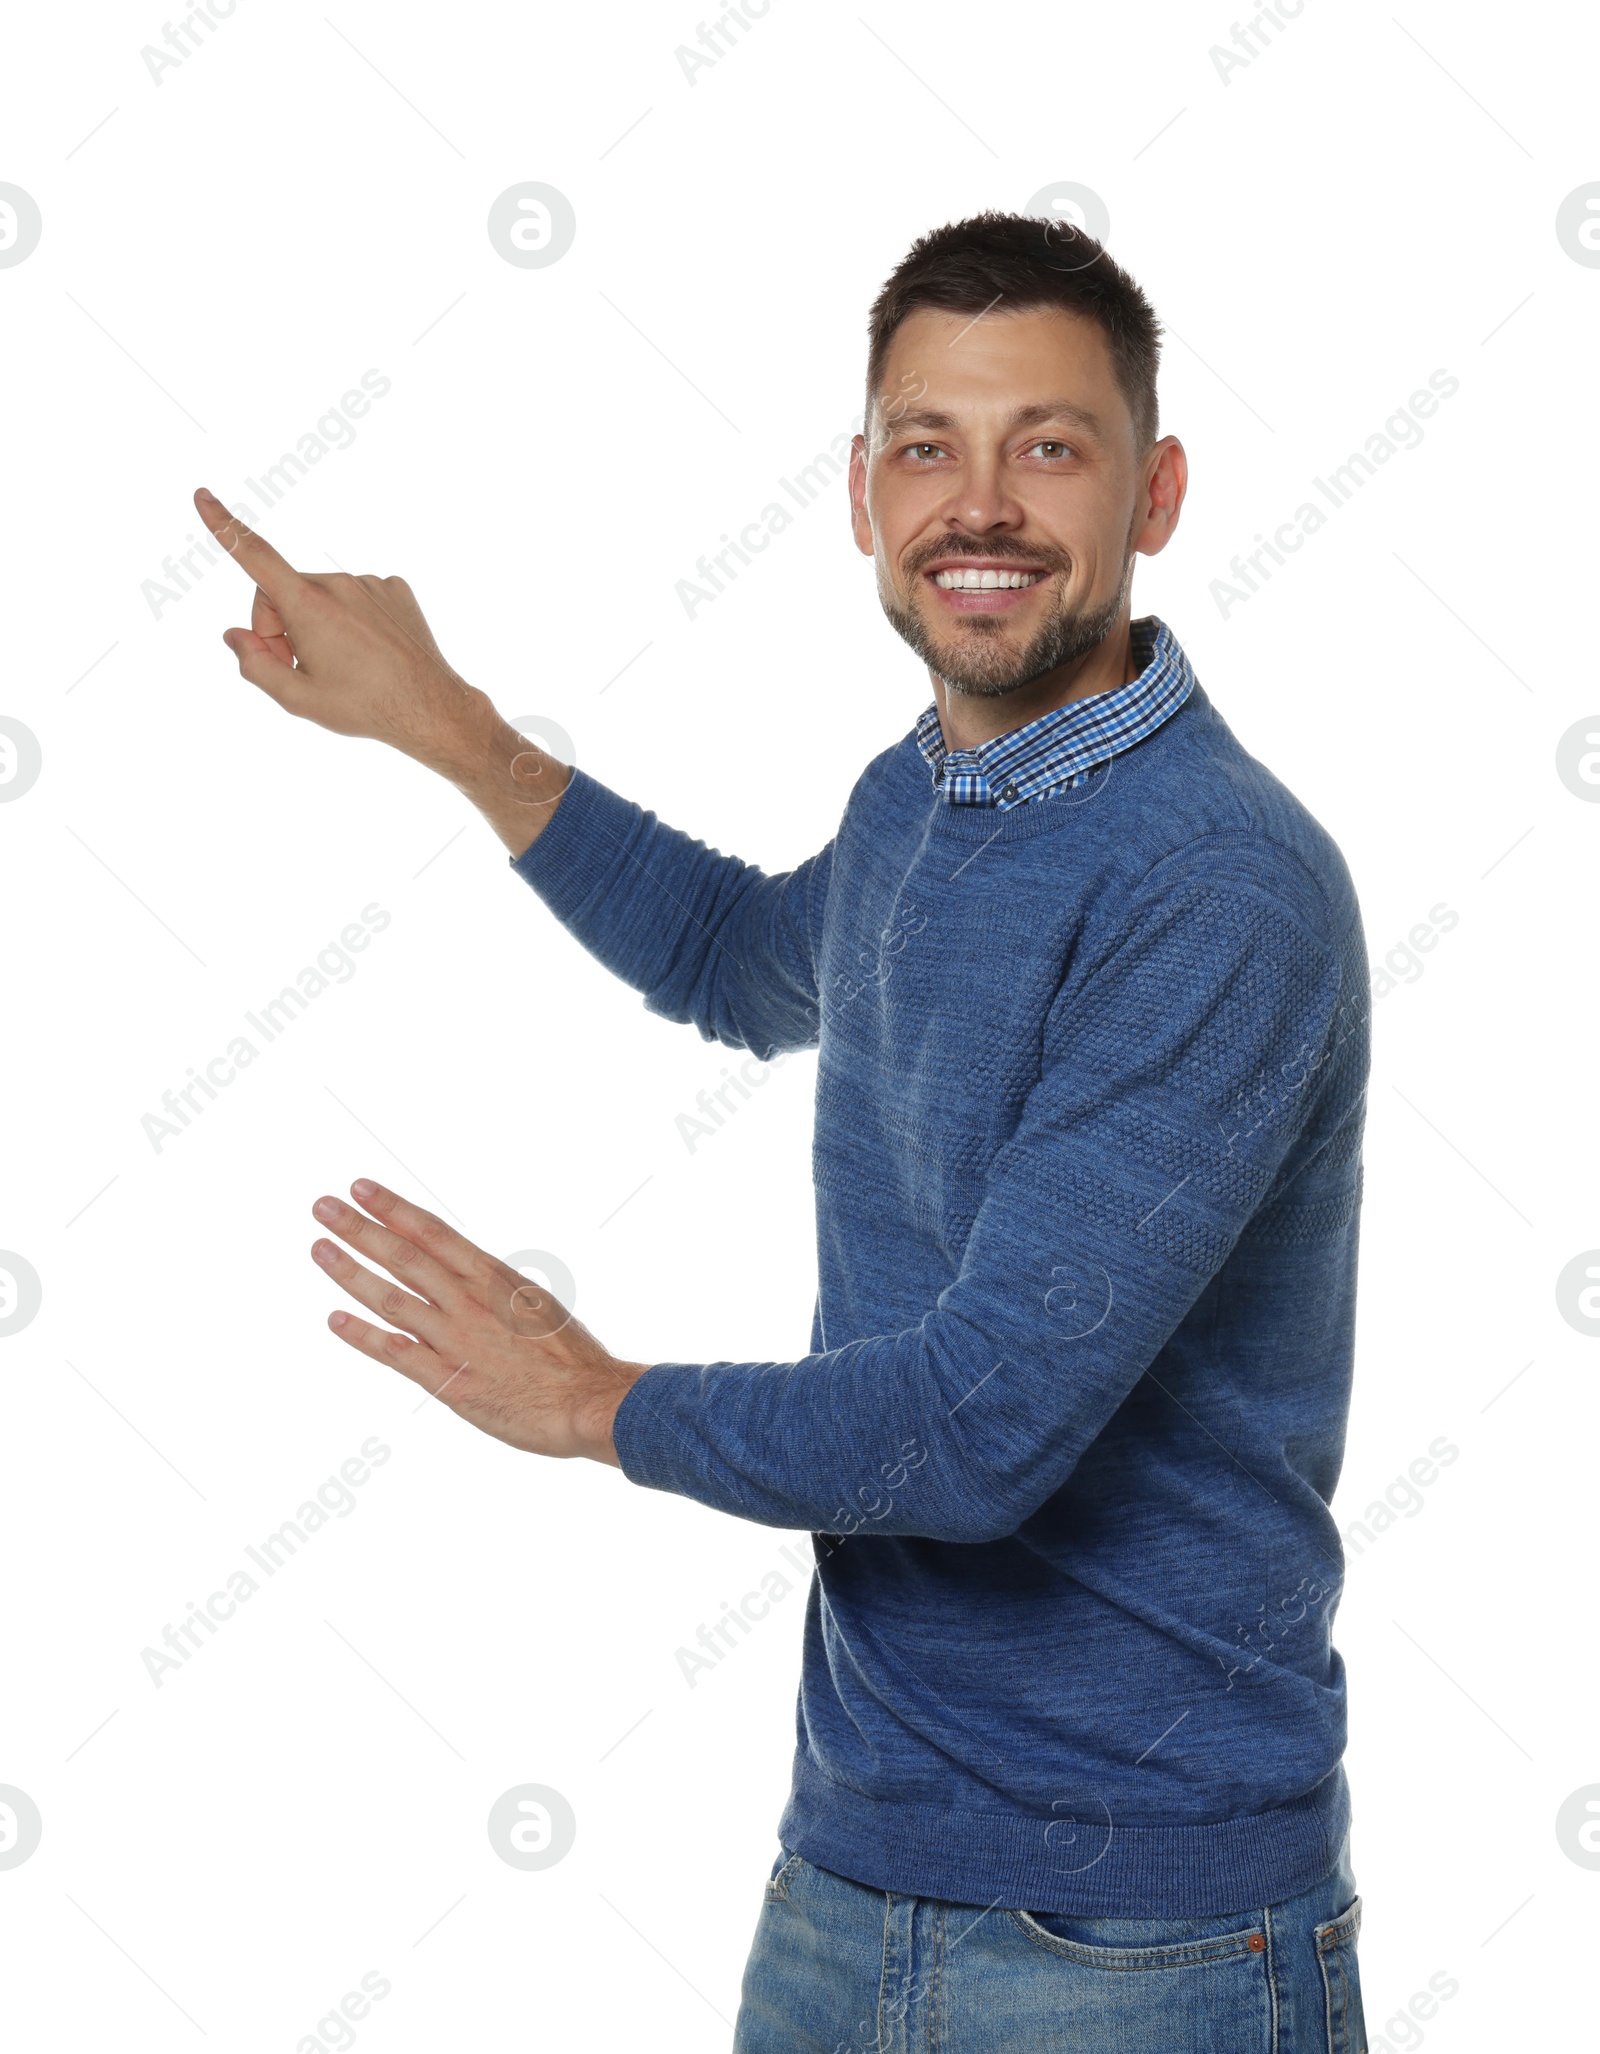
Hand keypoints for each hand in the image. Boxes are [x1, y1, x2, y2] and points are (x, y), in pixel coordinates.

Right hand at [194, 486, 569, 850]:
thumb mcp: (297, 698)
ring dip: (317, 623)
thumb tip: (234, 635)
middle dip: (279, 626)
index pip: (256, 557)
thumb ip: (254, 664)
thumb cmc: (363, 707)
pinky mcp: (395, 588)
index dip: (224, 527)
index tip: (202, 496)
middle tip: (298, 666)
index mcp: (309, 606)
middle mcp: (339, 584)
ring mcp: (370, 584)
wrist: (431, 709)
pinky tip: (368, 650)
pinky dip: (350, 619)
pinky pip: (355, 597)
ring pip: (320, 596)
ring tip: (342, 665)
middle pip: (283, 593)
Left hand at [309, 1179, 647, 1465]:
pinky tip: (335, 1319)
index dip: (393, 1209)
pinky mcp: (450, 1382)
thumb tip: (474, 1280)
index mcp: (494, 1278)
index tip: (361, 1187)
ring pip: (392, 1298)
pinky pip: (397, 1353)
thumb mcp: (536, 1307)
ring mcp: (457, 1340)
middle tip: (323, 1206)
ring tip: (319, 1248)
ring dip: (351, 1272)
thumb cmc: (573, 1358)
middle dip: (360, 1229)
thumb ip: (497, 1294)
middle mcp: (470, 1302)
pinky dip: (363, 1335)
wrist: (589, 1402)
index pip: (433, 1232)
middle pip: (404, 1256)